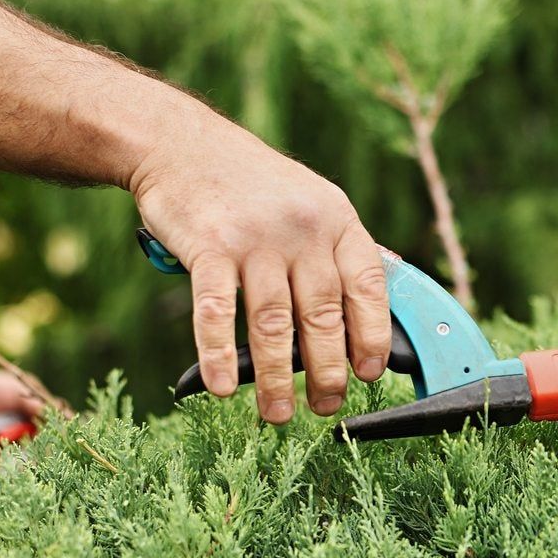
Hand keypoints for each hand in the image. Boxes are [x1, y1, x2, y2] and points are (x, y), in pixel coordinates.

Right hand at [128, 107, 390, 423]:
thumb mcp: (311, 203)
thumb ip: (339, 253)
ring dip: (276, 377)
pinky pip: (216, 311)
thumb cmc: (252, 185)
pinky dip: (218, 354)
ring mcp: (254, 237)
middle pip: (324, 314)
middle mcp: (302, 228)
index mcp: (337, 219)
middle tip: (327, 405)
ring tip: (279, 413)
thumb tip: (376, 314)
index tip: (371, 372)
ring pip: (273, 323)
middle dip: (328, 370)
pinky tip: (222, 387)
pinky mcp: (207, 245)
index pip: (368, 286)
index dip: (373, 335)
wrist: (181, 144)